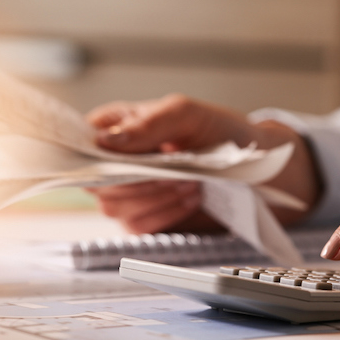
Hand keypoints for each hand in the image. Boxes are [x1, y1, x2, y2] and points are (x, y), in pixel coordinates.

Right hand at [87, 94, 320, 233]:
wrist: (258, 168)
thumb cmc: (221, 132)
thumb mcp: (187, 114)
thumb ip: (148, 123)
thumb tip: (106, 141)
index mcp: (118, 126)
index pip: (81, 141)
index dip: (89, 154)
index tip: (114, 159)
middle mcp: (117, 161)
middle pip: (95, 181)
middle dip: (136, 179)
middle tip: (174, 170)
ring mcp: (129, 193)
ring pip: (113, 207)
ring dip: (154, 197)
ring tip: (190, 182)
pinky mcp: (146, 218)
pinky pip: (137, 226)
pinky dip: (164, 214)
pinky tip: (189, 198)